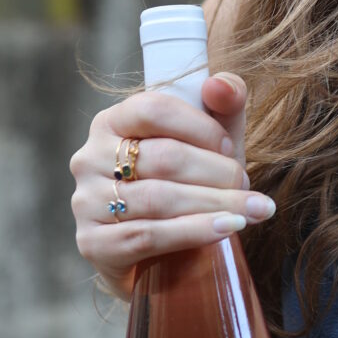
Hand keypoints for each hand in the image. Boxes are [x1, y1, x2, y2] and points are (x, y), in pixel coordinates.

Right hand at [69, 74, 272, 302]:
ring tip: (251, 211)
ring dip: (215, 204)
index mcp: (112, 121)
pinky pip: (148, 236)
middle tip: (248, 188)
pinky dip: (194, 232)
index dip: (202, 128)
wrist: (161, 253)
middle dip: (218, 173)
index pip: (155, 108)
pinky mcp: (93, 244)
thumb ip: (224, 104)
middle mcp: (90, 157)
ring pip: (159, 198)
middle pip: (164, 158)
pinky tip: (226, 230)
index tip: (232, 149)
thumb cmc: (188, 185)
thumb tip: (221, 84)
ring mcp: (87, 202)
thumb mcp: (209, 141)